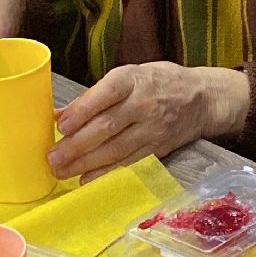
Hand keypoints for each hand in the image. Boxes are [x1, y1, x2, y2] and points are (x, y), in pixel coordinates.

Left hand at [48, 62, 249, 181]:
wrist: (202, 98)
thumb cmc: (159, 83)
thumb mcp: (129, 76)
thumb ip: (95, 96)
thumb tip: (59, 115)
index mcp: (133, 80)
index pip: (105, 95)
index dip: (82, 111)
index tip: (60, 126)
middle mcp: (144, 105)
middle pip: (107, 127)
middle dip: (77, 145)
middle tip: (52, 157)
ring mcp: (153, 129)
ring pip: (116, 149)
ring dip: (86, 163)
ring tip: (62, 171)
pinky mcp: (158, 149)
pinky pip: (129, 163)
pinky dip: (106, 173)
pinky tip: (86, 179)